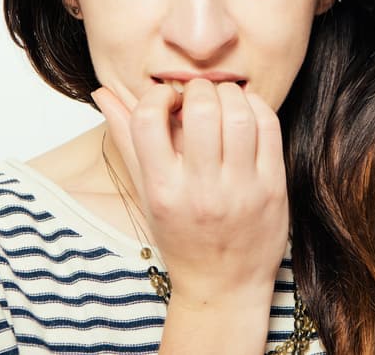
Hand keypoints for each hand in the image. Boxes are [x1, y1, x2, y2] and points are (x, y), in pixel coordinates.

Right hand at [91, 79, 288, 306]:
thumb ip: (126, 137)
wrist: (224, 287)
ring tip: (222, 100)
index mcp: (162, 189)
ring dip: (229, 94)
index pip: (148, 118)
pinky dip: (256, 106)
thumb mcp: (147, 192)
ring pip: (239, 114)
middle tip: (198, 96)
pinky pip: (269, 128)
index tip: (166, 100)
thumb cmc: (181, 237)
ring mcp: (240, 189)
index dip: (157, 95)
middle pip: (201, 109)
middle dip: (198, 88)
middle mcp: (200, 189)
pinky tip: (245, 111)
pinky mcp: (273, 188)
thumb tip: (101, 91)